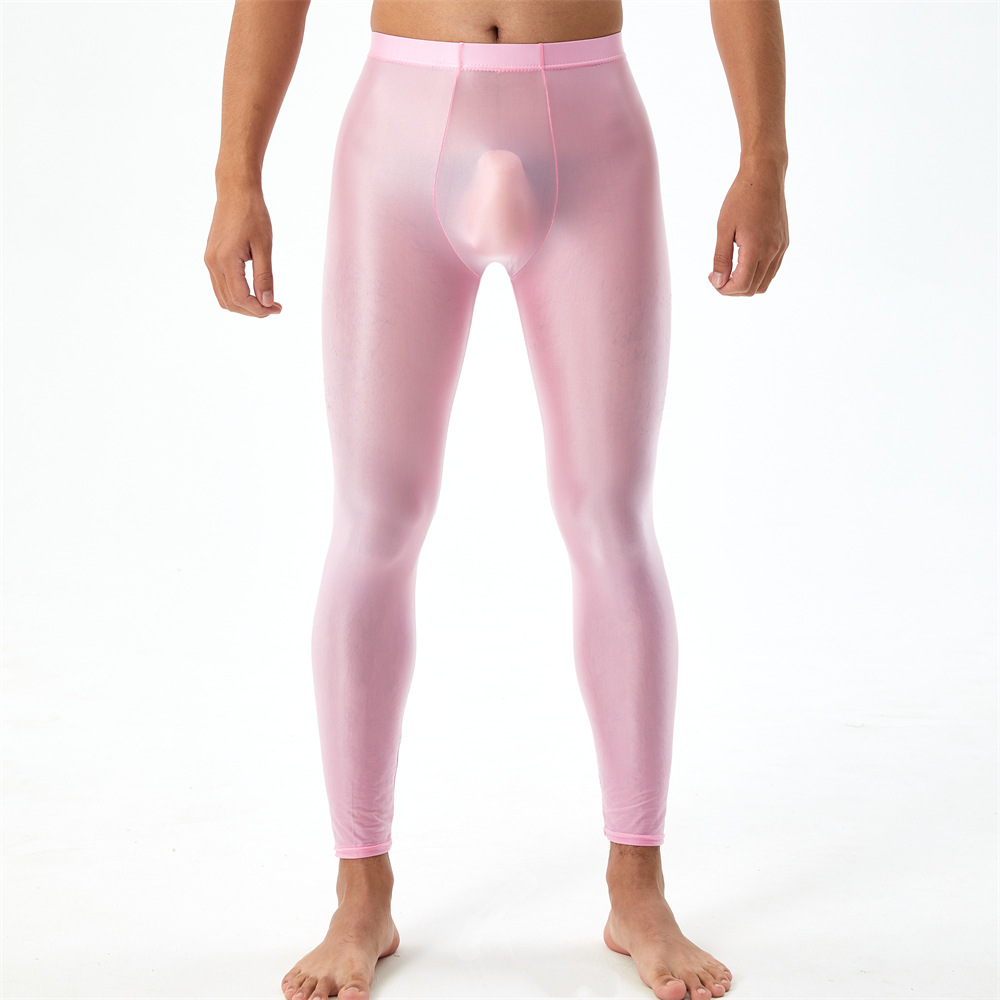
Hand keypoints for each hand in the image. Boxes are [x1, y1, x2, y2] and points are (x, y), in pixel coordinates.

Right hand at [204, 183, 281, 316]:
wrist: (236, 191)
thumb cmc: (253, 214)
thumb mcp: (264, 246)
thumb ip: (264, 276)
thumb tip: (266, 302)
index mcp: (225, 260)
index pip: (241, 298)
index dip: (260, 309)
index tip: (277, 308)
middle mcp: (212, 263)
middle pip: (230, 303)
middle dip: (253, 311)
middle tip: (274, 307)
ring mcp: (209, 260)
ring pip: (223, 297)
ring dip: (243, 305)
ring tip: (265, 302)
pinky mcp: (211, 257)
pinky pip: (220, 286)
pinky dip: (235, 295)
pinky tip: (253, 291)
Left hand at [708, 157, 787, 295]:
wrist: (765, 175)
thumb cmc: (742, 197)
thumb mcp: (724, 228)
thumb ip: (721, 258)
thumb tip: (718, 282)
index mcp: (756, 248)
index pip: (741, 285)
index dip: (723, 289)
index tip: (712, 278)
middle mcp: (772, 251)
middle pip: (753, 289)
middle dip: (733, 289)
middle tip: (718, 277)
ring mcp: (780, 248)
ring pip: (764, 283)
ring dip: (746, 284)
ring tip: (730, 271)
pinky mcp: (784, 243)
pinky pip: (772, 270)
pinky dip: (757, 275)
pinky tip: (743, 263)